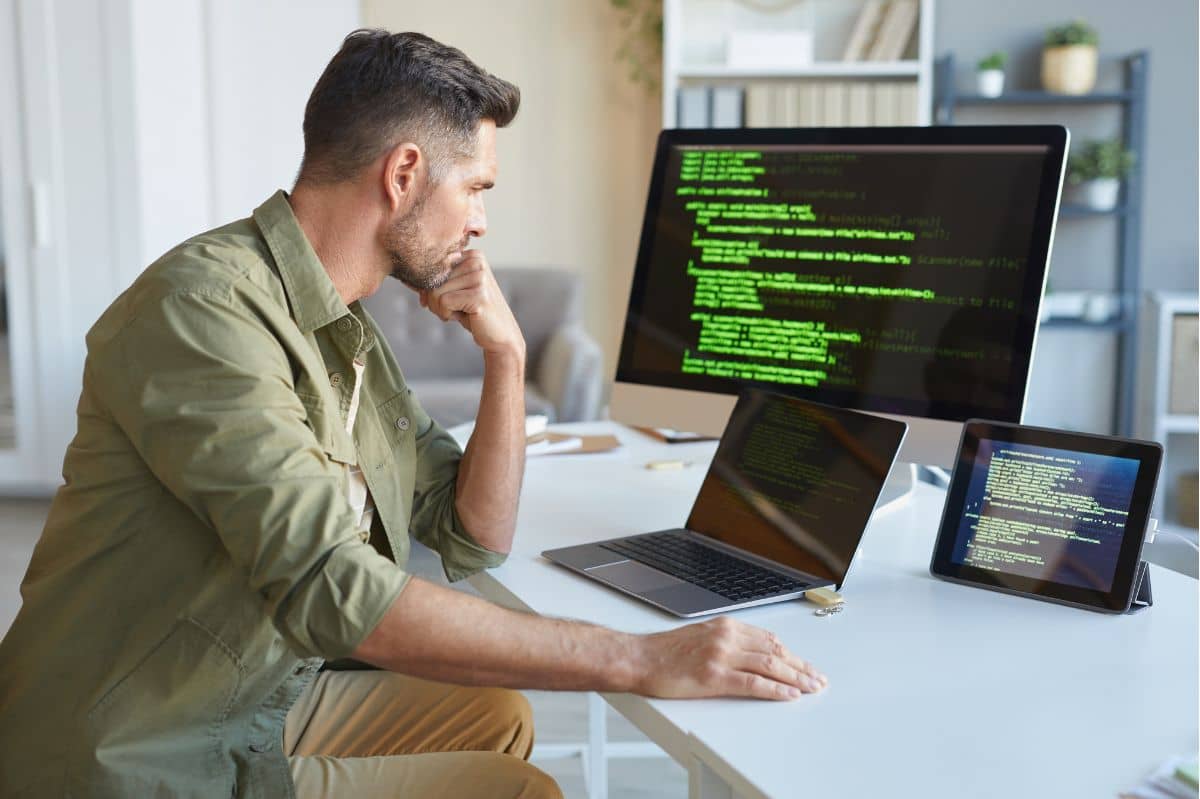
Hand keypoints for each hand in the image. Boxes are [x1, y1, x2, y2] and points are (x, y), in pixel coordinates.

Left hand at [419, 251, 524, 357]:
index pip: (433, 265)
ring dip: (441, 309)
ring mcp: (479, 277)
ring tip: (460, 312)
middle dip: (435, 300)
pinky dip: (446, 315)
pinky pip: (443, 302)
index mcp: (472, 255)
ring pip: (435, 291)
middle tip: (454, 309)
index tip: (444, 300)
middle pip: (432, 278)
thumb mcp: (453, 291)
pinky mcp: (479, 295)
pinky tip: (464, 317)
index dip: (431, 286)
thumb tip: (405, 275)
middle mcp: (477, 261)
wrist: (499, 335)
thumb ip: (434, 280)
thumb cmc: (473, 312)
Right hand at [633, 616, 825, 699]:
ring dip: (795, 678)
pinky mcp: (714, 676)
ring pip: (769, 665)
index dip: (791, 654)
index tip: (804, 665)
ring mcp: (721, 655)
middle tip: (817, 678)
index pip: (768, 639)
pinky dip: (775, 690)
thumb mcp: (701, 637)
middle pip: (774, 651)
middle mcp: (727, 636)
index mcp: (725, 626)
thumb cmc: (664, 652)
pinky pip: (753, 683)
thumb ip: (728, 643)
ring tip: (810, 687)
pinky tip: (788, 695)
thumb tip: (753, 656)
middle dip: (800, 666)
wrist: (638, 658)